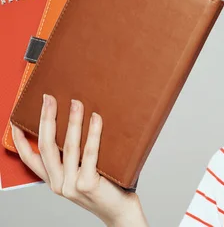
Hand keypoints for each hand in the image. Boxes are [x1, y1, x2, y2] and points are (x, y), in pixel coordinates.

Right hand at [11, 94, 147, 226]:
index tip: (17, 120)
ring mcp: (71, 185)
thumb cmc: (106, 188)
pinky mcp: (87, 185)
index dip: (21, 139)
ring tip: (76, 102)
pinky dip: (93, 133)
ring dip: (72, 121)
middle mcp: (58, 184)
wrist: (120, 212)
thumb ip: (76, 157)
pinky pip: (90, 154)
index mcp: (53, 180)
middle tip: (49, 98)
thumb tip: (78, 122)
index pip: (30, 158)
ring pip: (68, 147)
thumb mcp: (83, 172)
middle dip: (46, 119)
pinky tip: (96, 118)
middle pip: (46, 146)